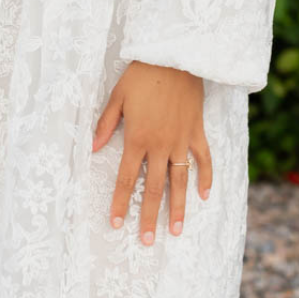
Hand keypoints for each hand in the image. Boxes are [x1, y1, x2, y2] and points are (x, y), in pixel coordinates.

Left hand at [92, 62, 212, 242]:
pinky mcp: (197, 131)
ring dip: (178, 207)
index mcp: (137, 138)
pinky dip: (206, 177)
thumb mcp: (117, 97)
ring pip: (180, 181)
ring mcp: (181, 140)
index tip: (117, 224)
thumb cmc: (142, 75)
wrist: (175, 56)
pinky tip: (205, 196)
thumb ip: (105, 124)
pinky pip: (203, 159)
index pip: (127, 179)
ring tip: (176, 230)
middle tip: (147, 241)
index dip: (122, 203)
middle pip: (154, 188)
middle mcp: (160, 145)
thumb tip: (92, 148)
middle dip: (149, 216)